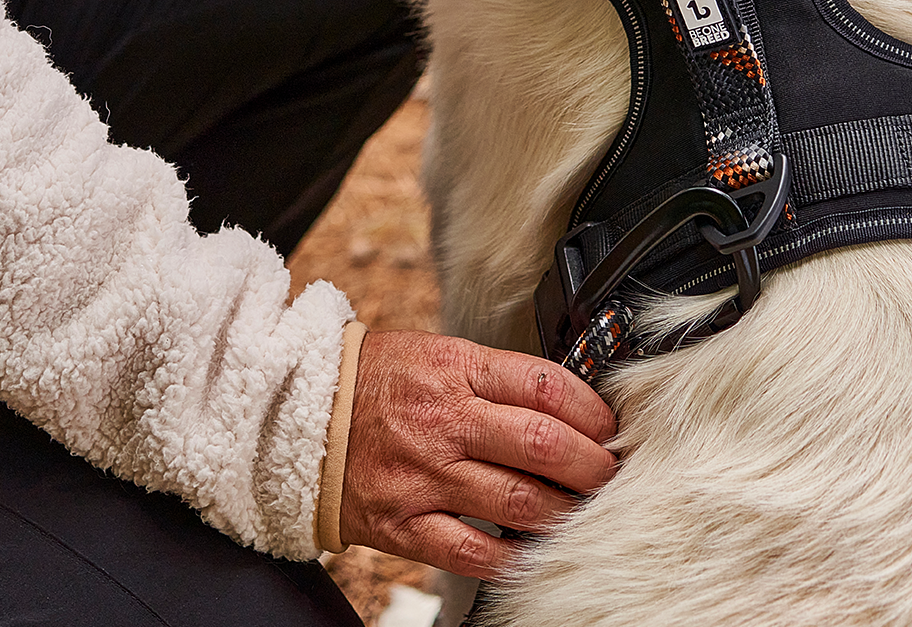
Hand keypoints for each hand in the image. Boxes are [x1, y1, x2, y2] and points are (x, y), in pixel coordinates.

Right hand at [338, 330, 616, 578]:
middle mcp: (444, 421)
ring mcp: (425, 475)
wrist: (301, 413)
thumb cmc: (379, 380)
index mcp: (456, 369)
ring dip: (566, 512)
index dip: (591, 410)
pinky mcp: (405, 523)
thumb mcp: (438, 353)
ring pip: (519, 503)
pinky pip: (473, 552)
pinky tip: (534, 550)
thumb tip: (565, 406)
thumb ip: (497, 379)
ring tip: (583, 510)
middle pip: (541, 444)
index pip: (544, 386)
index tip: (610, 427)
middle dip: (592, 464)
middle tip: (610, 472)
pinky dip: (513, 558)